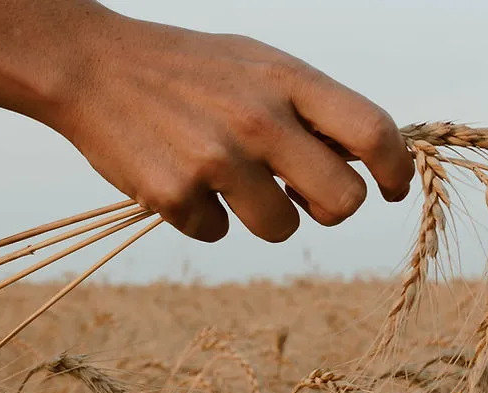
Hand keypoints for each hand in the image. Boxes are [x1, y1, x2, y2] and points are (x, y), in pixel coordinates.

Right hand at [38, 12, 413, 242]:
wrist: (92, 66)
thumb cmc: (186, 68)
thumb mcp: (257, 64)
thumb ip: (309, 107)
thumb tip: (359, 164)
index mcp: (286, 79)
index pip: (372, 131)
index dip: (395, 169)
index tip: (392, 187)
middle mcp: (259, 119)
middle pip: (343, 201)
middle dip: (329, 207)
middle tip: (303, 195)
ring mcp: (216, 160)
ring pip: (282, 228)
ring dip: (266, 216)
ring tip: (230, 180)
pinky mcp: (175, 196)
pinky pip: (219, 233)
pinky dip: (205, 216)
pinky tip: (181, 177)